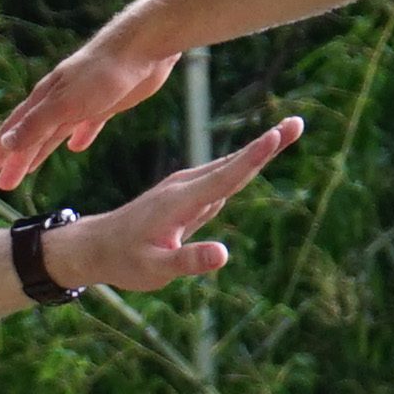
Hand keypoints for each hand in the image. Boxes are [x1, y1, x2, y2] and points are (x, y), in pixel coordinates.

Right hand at [0, 17, 175, 194]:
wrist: (140, 48)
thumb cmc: (101, 74)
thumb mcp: (65, 104)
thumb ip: (37, 124)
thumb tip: (6, 142)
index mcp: (45, 99)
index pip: (14, 130)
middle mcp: (58, 100)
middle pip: (32, 135)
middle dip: (16, 159)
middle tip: (3, 184)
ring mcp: (82, 101)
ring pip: (54, 132)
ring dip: (40, 151)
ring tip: (30, 170)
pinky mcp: (106, 103)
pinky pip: (86, 124)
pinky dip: (79, 136)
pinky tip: (77, 146)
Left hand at [43, 117, 306, 294]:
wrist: (95, 246)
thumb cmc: (125, 260)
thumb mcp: (155, 269)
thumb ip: (189, 261)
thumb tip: (223, 254)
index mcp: (180, 201)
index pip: (226, 177)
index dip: (255, 157)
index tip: (278, 135)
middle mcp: (184, 187)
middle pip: (234, 164)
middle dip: (266, 144)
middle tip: (297, 124)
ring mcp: (184, 187)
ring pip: (228, 167)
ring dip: (257, 150)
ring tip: (286, 132)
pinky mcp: (185, 193)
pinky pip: (219, 177)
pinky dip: (241, 163)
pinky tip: (257, 154)